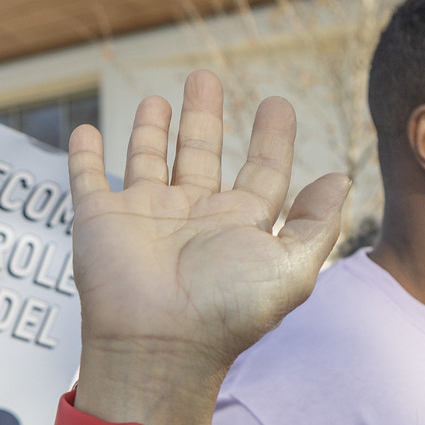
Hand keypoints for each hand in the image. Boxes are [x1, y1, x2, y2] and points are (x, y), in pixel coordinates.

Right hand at [70, 71, 349, 424]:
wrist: (159, 346)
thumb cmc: (226, 315)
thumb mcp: (292, 269)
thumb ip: (317, 225)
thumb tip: (340, 182)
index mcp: (239, 226)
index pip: (260, 172)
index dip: (271, 138)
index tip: (276, 105)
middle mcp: (193, 218)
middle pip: (202, 154)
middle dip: (205, 117)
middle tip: (206, 79)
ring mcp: (145, 217)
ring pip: (148, 160)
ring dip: (151, 130)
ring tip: (158, 99)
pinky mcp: (101, 219)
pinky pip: (89, 178)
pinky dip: (85, 155)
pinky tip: (87, 131)